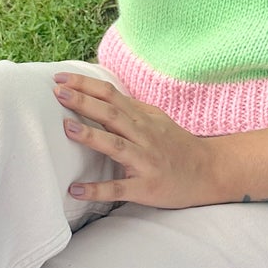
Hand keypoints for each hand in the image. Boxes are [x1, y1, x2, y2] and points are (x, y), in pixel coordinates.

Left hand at [52, 74, 223, 208]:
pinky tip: (75, 189)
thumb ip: (131, 109)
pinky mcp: (146, 187)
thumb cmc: (176, 146)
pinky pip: (120, 188)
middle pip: (111, 114)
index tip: (60, 78)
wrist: (209, 172)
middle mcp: (144, 136)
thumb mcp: (156, 120)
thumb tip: (101, 94)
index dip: (86, 85)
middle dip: (84, 102)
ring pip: (116, 146)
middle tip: (58, 92)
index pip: (111, 95)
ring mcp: (145, 161)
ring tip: (66, 128)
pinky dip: (97, 189)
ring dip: (91, 136)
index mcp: (143, 118)